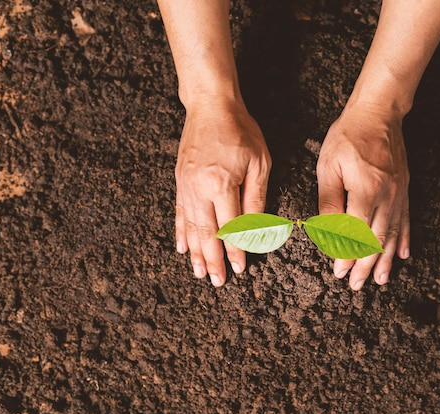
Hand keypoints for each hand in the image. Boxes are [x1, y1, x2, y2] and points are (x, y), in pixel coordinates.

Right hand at [175, 97, 270, 286]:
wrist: (210, 106)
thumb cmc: (241, 132)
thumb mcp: (259, 163)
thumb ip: (256, 197)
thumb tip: (256, 229)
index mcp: (222, 185)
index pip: (230, 228)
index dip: (235, 251)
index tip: (239, 269)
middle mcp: (200, 189)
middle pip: (207, 234)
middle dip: (213, 260)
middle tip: (217, 282)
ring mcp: (186, 186)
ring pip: (191, 227)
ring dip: (195, 253)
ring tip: (198, 273)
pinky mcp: (179, 180)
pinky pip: (179, 212)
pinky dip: (180, 232)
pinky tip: (181, 247)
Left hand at [317, 102, 409, 289]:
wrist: (378, 113)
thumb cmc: (347, 137)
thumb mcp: (328, 167)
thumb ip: (329, 202)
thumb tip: (327, 231)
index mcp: (366, 191)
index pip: (355, 234)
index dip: (347, 256)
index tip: (338, 272)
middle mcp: (387, 196)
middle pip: (376, 240)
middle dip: (366, 266)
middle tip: (357, 284)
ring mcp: (399, 193)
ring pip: (393, 234)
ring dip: (387, 260)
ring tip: (382, 280)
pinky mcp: (404, 188)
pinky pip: (406, 219)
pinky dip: (404, 238)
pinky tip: (404, 254)